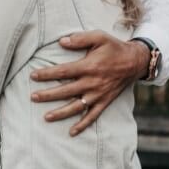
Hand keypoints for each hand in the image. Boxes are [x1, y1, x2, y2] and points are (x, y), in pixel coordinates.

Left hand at [30, 31, 148, 136]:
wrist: (135, 61)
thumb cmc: (114, 47)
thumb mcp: (99, 37)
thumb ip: (80, 39)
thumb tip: (61, 41)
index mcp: (89, 66)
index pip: (63, 71)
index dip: (47, 74)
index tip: (33, 76)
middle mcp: (92, 82)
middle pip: (66, 91)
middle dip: (48, 95)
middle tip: (33, 97)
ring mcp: (98, 94)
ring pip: (77, 106)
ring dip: (61, 113)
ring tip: (46, 117)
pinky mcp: (105, 101)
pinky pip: (93, 116)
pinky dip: (83, 125)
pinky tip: (72, 132)